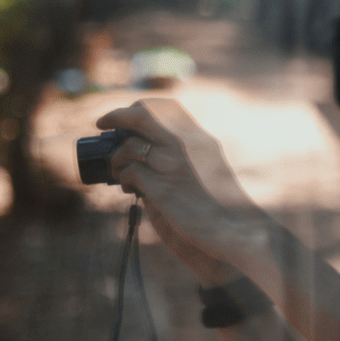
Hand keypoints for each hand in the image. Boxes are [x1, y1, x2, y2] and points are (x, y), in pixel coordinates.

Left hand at [94, 99, 257, 285]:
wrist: (234, 233)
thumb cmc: (219, 207)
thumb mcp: (207, 170)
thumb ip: (184, 157)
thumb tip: (148, 150)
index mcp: (201, 139)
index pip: (165, 107)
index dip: (137, 108)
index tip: (123, 117)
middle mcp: (187, 145)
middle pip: (141, 115)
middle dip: (117, 119)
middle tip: (106, 127)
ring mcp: (174, 165)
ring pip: (129, 146)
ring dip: (116, 158)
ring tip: (118, 171)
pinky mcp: (162, 188)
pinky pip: (129, 173)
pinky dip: (123, 179)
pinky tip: (130, 189)